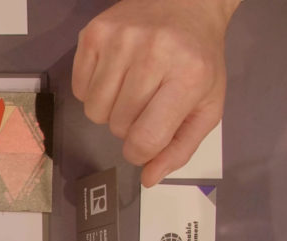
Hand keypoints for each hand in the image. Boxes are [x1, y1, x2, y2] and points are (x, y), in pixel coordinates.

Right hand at [73, 0, 238, 186]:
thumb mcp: (206, 106)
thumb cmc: (199, 59)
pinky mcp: (95, 32)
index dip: (140, 151)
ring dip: (109, 109)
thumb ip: (181, 147)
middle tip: (146, 102)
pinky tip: (115, 73)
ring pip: (94, 110)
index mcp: (188, 77)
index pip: (145, 139)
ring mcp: (120, 40)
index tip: (145, 141)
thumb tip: (148, 178)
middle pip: (117, 126)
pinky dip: (93, 90)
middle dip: (128, 125)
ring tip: (129, 88)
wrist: (187, 3)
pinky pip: (79, 88)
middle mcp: (153, 54)